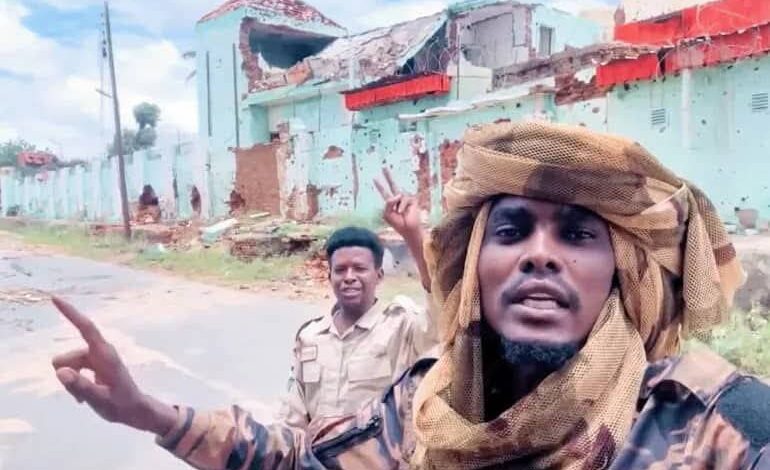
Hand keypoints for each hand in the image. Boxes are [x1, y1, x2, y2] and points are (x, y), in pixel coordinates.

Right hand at [51, 297, 176, 434]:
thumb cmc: (122, 404)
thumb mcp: (100, 400)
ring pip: (66, 366)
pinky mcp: (92, 366)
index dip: (71, 313)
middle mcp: (99, 352)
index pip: (86, 328)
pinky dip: (73, 383)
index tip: (55, 298)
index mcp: (105, 354)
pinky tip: (83, 398)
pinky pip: (71, 371)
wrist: (134, 410)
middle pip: (66, 357)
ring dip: (70, 381)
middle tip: (82, 395)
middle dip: (65, 374)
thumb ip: (81, 386)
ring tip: (85, 397)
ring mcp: (95, 359)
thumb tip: (60, 372)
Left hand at [374, 167, 420, 238]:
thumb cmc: (398, 223)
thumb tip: (398, 194)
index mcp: (391, 203)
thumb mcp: (387, 214)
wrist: (408, 229)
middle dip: (388, 176)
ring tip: (400, 213)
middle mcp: (398, 198)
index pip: (384, 192)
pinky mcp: (412, 199)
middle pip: (393, 184)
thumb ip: (388, 202)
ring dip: (397, 206)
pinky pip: (403, 199)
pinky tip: (403, 212)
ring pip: (398, 195)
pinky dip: (401, 206)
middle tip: (384, 166)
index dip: (380, 185)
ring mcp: (405, 198)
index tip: (374, 178)